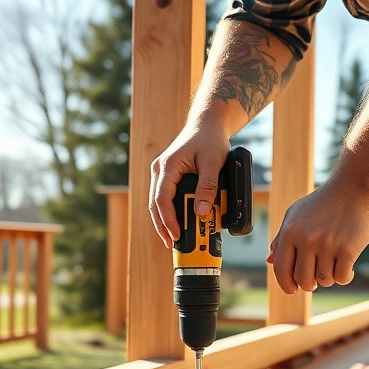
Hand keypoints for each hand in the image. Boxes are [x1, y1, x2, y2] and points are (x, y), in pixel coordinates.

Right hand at [149, 126, 230, 247]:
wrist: (207, 124)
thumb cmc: (210, 139)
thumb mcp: (213, 162)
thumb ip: (208, 186)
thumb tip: (201, 211)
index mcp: (167, 166)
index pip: (161, 199)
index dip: (167, 220)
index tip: (175, 235)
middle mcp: (160, 170)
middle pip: (155, 204)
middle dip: (163, 226)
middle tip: (172, 243)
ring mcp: (162, 173)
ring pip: (158, 202)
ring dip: (165, 220)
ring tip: (174, 237)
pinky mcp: (168, 176)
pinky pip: (165, 197)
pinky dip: (170, 211)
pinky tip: (177, 222)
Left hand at [268, 181, 368, 292]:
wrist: (355, 188)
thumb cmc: (324, 202)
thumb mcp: (296, 214)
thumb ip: (282, 238)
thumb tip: (270, 260)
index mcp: (290, 231)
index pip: (281, 269)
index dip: (286, 284)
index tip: (292, 290)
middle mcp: (307, 239)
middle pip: (303, 279)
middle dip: (309, 284)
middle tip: (316, 279)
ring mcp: (328, 245)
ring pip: (324, 280)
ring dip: (329, 277)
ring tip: (333, 264)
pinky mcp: (348, 249)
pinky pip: (342, 277)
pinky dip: (345, 276)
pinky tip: (348, 266)